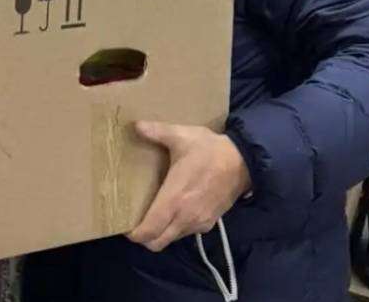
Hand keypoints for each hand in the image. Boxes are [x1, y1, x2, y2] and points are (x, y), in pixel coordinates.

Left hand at [126, 121, 251, 252]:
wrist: (244, 161)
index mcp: (174, 199)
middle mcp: (185, 216)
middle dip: (143, 238)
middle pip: (157, 243)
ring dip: (160, 233)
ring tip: (152, 216)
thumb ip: (156, 132)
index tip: (124, 225)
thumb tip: (136, 125)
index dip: (134, 234)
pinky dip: (175, 229)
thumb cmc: (210, 149)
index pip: (149, 230)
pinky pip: (186, 233)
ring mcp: (199, 222)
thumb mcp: (181, 136)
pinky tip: (172, 212)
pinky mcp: (210, 223)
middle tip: (135, 222)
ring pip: (171, 239)